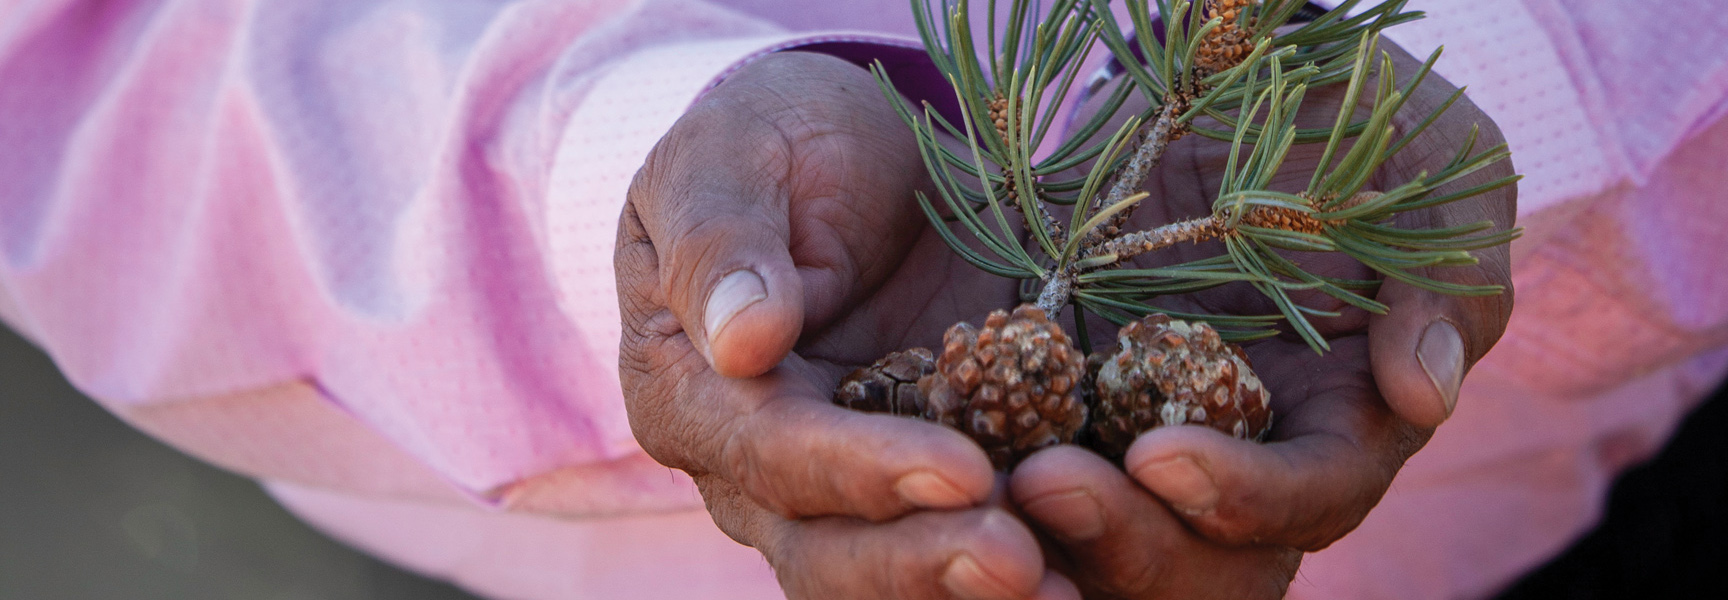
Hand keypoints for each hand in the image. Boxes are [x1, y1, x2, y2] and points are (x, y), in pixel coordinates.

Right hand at [616, 51, 1077, 598]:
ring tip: (1061, 589)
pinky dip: (1010, 568)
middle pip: (823, 547)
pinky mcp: (920, 483)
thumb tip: (742, 340)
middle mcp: (752, 467)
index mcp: (688, 390)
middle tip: (1022, 561)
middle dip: (922, 561)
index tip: (962, 470)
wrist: (852, 149)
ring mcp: (837, 489)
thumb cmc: (774, 141)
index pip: (769, 452)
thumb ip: (722, 242)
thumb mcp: (732, 154)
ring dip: (964, 588)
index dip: (862, 471)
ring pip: (883, 574)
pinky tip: (1084, 573)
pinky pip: (952, 542)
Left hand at [1009, 39, 1516, 595]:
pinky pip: (1021, 466)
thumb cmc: (1358, 125)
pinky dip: (985, 476)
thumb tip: (1425, 396)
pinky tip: (935, 449)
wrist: (1239, 86)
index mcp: (1345, 420)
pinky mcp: (1065, 402)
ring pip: (1109, 542)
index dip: (1245, 496)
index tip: (1163, 458)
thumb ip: (1445, 283)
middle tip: (1045, 482)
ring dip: (1050, 529)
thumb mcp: (1428, 173)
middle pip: (1204, 561)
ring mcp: (1149, 434)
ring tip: (987, 480)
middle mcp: (1247, 454)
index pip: (1312, 498)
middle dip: (1129, 538)